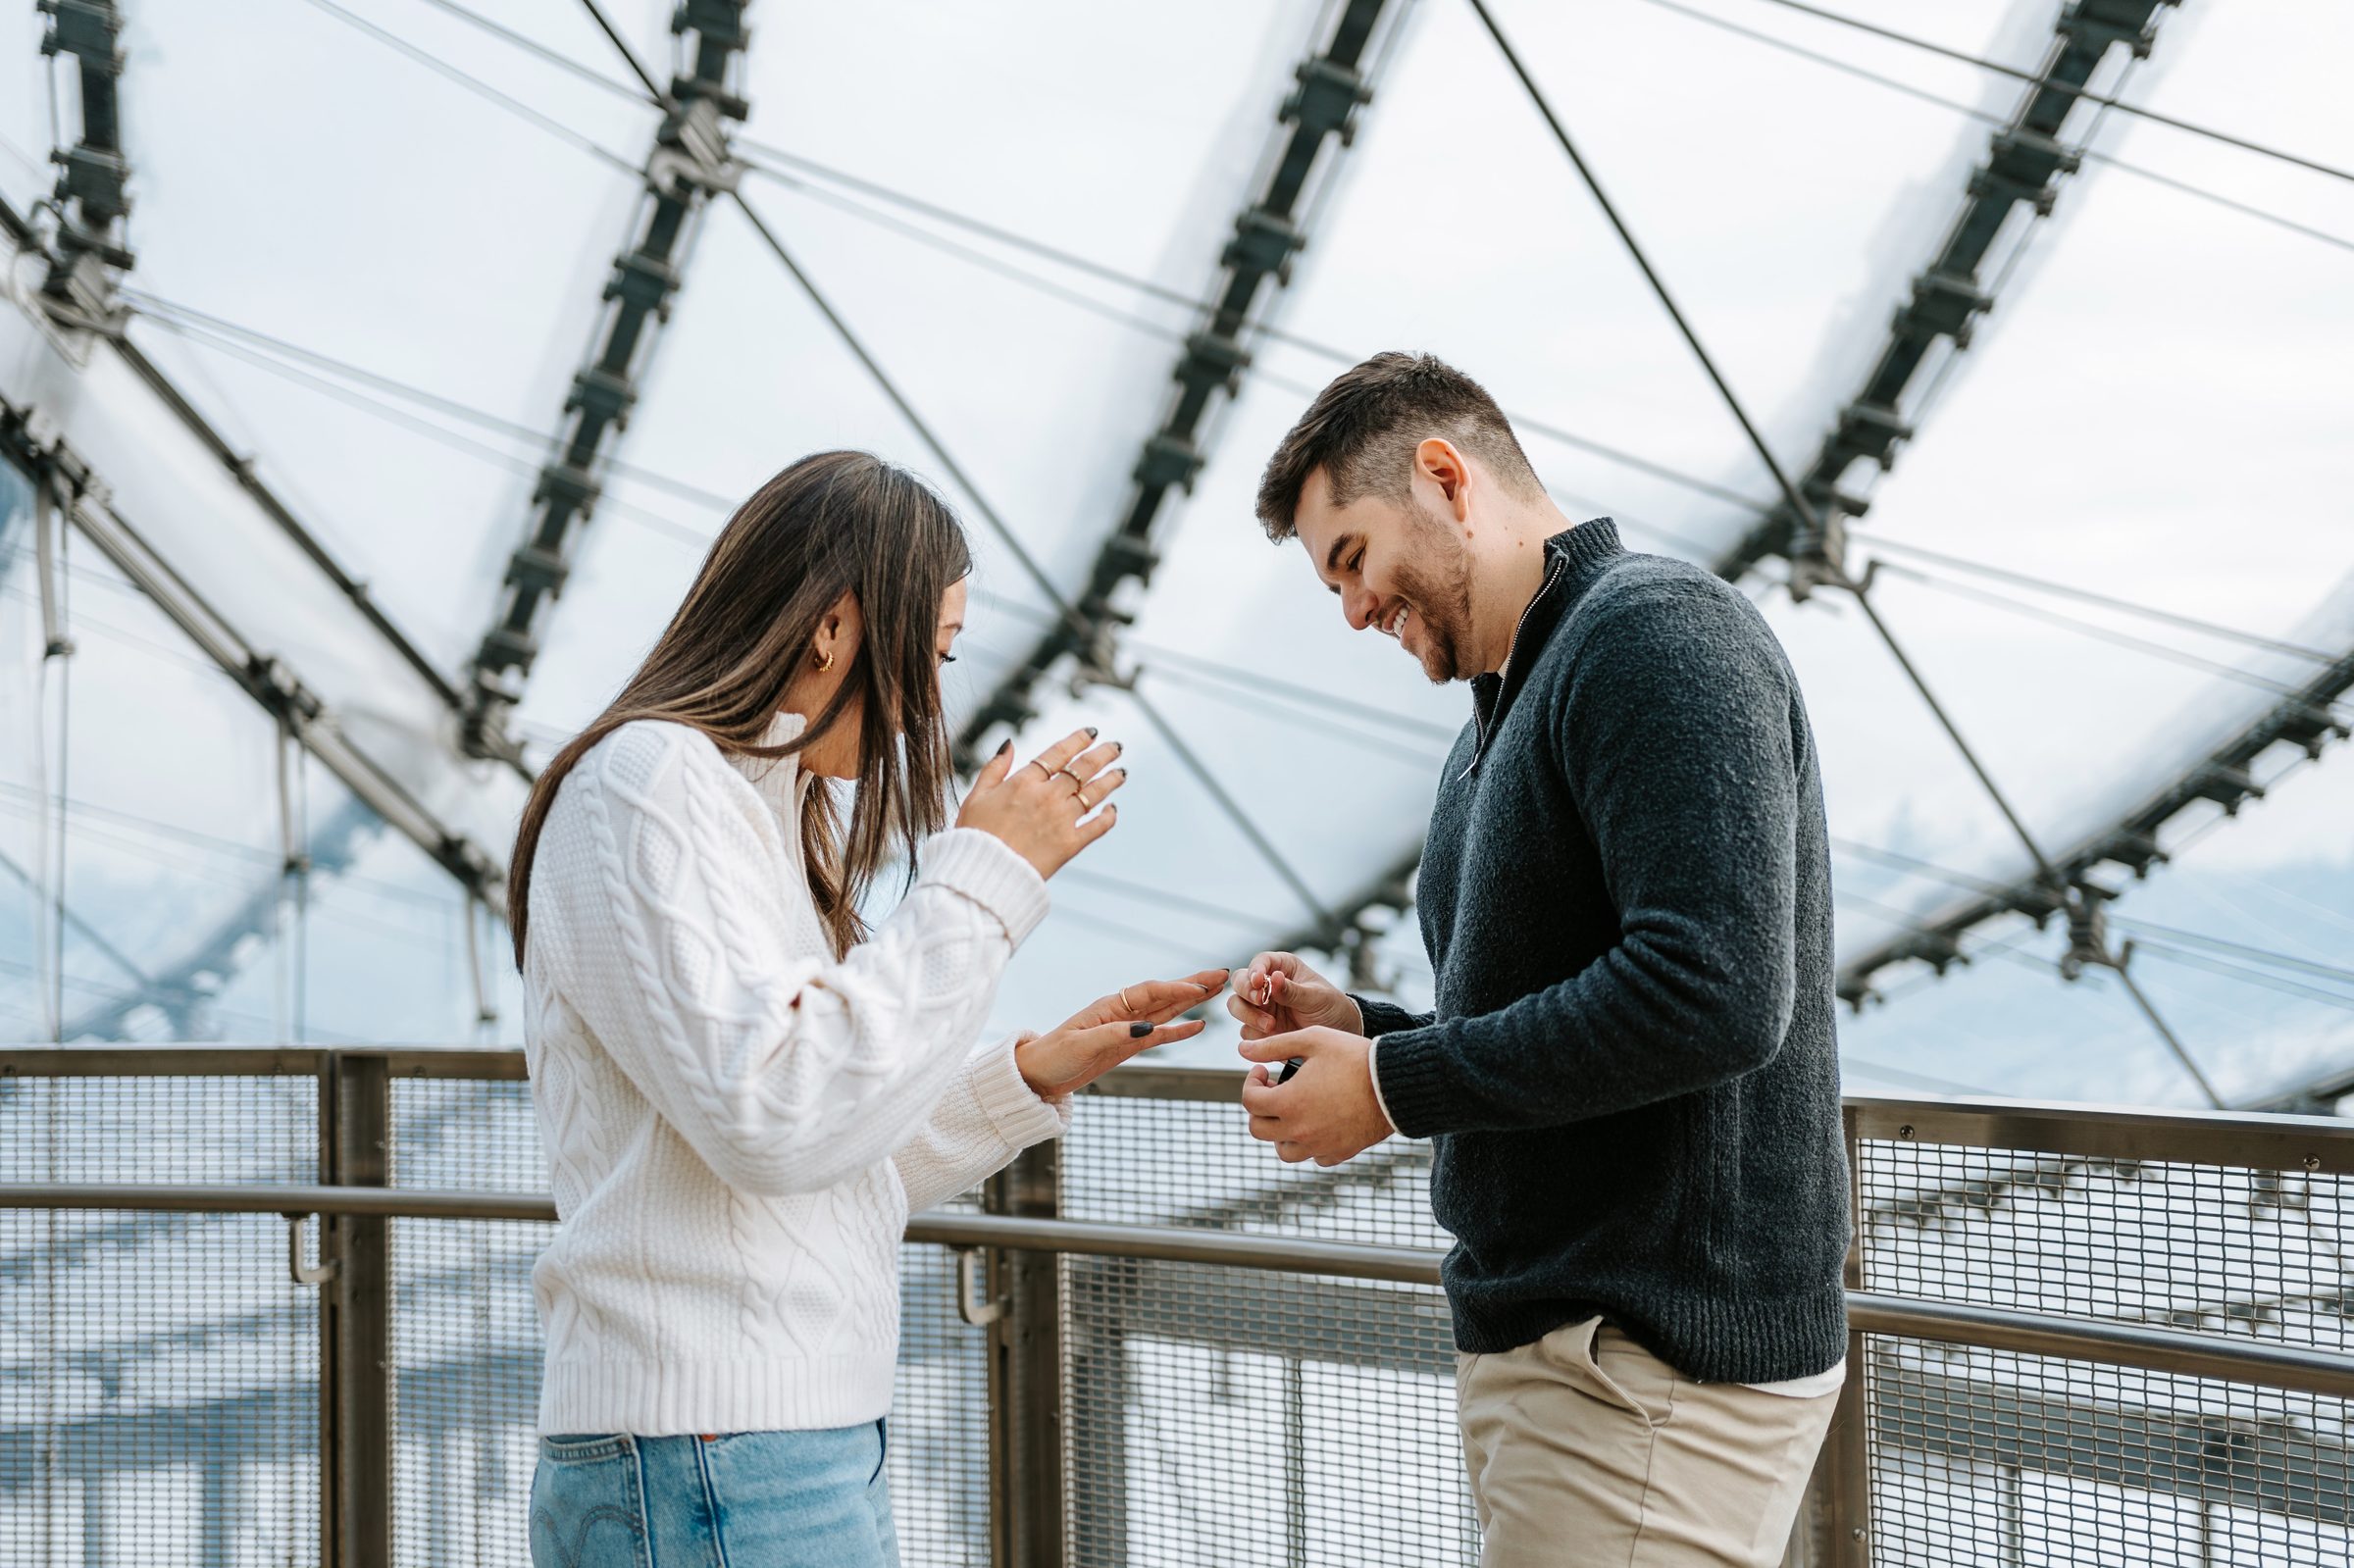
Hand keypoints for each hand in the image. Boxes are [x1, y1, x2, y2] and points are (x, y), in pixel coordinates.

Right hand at [955, 727, 1124, 879]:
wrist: (984, 875)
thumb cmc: (975, 837)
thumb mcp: (976, 796)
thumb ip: (995, 768)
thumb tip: (1009, 743)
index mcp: (1024, 782)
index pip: (1059, 753)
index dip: (1078, 739)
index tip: (1091, 732)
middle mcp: (1047, 797)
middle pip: (1084, 769)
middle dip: (1103, 754)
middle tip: (1116, 747)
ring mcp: (1062, 820)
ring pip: (1095, 793)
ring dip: (1111, 780)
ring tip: (1121, 773)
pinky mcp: (1071, 844)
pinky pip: (1098, 826)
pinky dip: (1108, 816)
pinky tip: (1112, 810)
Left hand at [1015, 968, 1230, 1098]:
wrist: (1037, 1077)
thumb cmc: (1053, 1057)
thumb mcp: (1081, 1045)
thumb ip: (1115, 1034)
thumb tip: (1148, 1028)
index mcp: (1110, 1006)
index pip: (1151, 993)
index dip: (1178, 990)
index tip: (1204, 989)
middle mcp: (1122, 1012)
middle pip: (1164, 994)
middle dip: (1194, 984)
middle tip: (1224, 975)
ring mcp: (1127, 1028)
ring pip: (1166, 1011)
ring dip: (1192, 1000)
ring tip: (1218, 990)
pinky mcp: (1127, 1046)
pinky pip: (1159, 1034)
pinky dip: (1179, 1029)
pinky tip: (1198, 1025)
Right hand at [1227, 951, 1362, 1039]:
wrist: (1339, 1034)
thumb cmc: (1332, 1007)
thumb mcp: (1317, 997)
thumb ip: (1293, 990)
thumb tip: (1274, 978)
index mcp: (1282, 968)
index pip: (1260, 961)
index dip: (1255, 970)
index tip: (1259, 981)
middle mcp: (1267, 985)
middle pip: (1239, 982)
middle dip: (1246, 992)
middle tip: (1260, 1001)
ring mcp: (1261, 1008)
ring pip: (1236, 1006)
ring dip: (1248, 1016)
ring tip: (1271, 1026)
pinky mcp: (1260, 1030)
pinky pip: (1245, 1032)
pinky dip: (1254, 1035)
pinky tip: (1272, 1038)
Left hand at [1238, 1027, 1391, 1166]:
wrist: (1396, 1084)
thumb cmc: (1354, 1057)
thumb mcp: (1313, 1040)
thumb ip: (1274, 1045)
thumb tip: (1243, 1049)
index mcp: (1289, 1103)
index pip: (1249, 1101)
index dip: (1251, 1083)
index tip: (1263, 1071)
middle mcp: (1299, 1131)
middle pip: (1258, 1130)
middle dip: (1260, 1108)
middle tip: (1274, 1090)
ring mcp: (1319, 1146)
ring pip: (1283, 1151)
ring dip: (1280, 1132)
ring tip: (1293, 1110)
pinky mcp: (1339, 1153)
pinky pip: (1314, 1157)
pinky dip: (1310, 1144)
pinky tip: (1319, 1122)